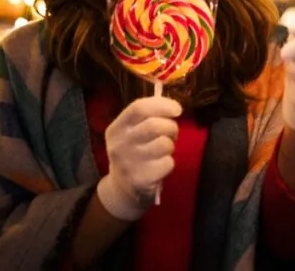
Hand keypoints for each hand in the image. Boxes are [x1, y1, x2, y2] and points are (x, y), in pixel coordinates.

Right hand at [96, 96, 180, 220]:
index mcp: (116, 129)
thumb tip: (173, 106)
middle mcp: (119, 144)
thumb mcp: (131, 133)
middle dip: (171, 127)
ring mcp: (129, 163)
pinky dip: (169, 162)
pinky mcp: (141, 179)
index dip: (162, 105)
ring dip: (171, 145)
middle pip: (154, 126)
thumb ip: (147, 117)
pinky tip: (160, 165)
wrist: (122, 188)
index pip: (139, 108)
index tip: (178, 109)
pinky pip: (168, 163)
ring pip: (164, 144)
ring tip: (164, 149)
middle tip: (172, 133)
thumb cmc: (133, 152)